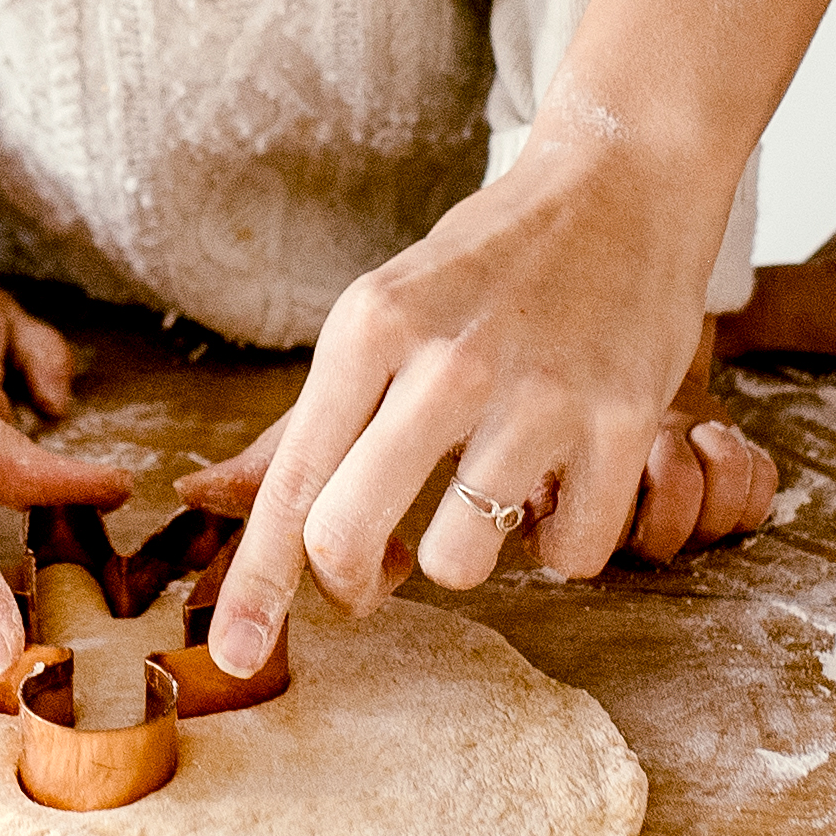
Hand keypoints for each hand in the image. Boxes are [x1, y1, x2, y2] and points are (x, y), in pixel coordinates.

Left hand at [204, 138, 737, 675]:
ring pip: (459, 561)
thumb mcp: (384, 312)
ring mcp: (539, 395)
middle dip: (349, 583)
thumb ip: (313, 417)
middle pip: (349, 535)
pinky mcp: (623, 423)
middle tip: (375, 574)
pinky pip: (568, 556)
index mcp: (371, 327)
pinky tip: (564, 480)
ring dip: (468, 551)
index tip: (233, 653)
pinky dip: (561, 541)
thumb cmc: (491, 262)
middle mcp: (448, 361)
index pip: (294, 480)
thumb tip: (210, 497)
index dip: (257, 583)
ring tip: (493, 485)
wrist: (626, 182)